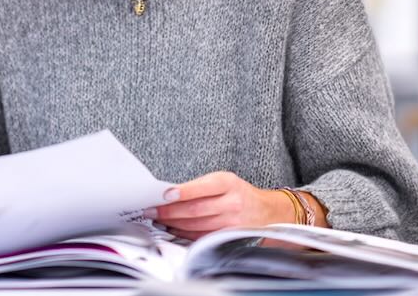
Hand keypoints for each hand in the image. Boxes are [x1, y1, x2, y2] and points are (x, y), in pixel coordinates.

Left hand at [144, 171, 293, 241]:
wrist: (267, 211)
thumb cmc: (238, 193)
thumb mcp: (222, 180)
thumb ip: (199, 187)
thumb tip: (168, 194)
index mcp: (228, 183)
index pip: (201, 188)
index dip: (181, 192)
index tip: (163, 194)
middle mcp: (232, 203)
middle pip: (195, 210)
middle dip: (169, 211)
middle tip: (150, 210)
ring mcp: (232, 223)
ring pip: (196, 226)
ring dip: (173, 224)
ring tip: (157, 219)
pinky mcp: (229, 237)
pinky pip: (202, 237)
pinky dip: (184, 234)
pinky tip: (172, 229)